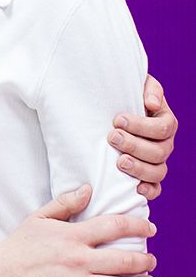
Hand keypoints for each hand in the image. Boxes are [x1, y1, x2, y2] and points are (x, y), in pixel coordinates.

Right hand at [0, 185, 156, 276]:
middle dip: (146, 261)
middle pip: (126, 260)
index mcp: (72, 236)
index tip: (149, 230)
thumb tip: (88, 189)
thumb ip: (66, 203)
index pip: (115, 227)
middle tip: (151, 260)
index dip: (138, 227)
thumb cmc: (18, 246)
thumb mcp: (39, 218)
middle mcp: (78, 261)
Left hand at [109, 74, 176, 199]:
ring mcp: (157, 162)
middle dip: (134, 145)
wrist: (110, 113)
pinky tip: (136, 189)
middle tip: (112, 137)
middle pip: (159, 152)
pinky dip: (148, 191)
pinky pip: (155, 189)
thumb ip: (149, 88)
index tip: (117, 120)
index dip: (141, 126)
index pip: (163, 128)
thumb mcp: (137, 86)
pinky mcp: (147, 177)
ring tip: (119, 161)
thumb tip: (152, 103)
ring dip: (138, 168)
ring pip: (157, 172)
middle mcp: (165, 144)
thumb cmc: (124, 98)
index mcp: (166, 122)